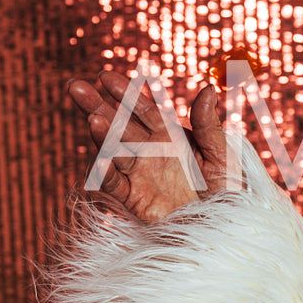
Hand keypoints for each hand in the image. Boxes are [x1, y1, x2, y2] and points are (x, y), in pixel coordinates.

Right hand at [65, 70, 237, 223]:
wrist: (226, 226)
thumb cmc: (228, 189)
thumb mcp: (223, 155)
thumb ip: (209, 125)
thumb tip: (207, 88)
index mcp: (171, 136)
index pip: (143, 109)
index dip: (125, 92)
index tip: (104, 76)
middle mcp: (151, 151)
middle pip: (120, 124)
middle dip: (97, 105)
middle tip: (75, 86)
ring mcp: (140, 173)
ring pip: (113, 150)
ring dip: (102, 134)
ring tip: (93, 119)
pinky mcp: (136, 199)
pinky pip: (116, 184)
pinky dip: (107, 172)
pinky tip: (100, 158)